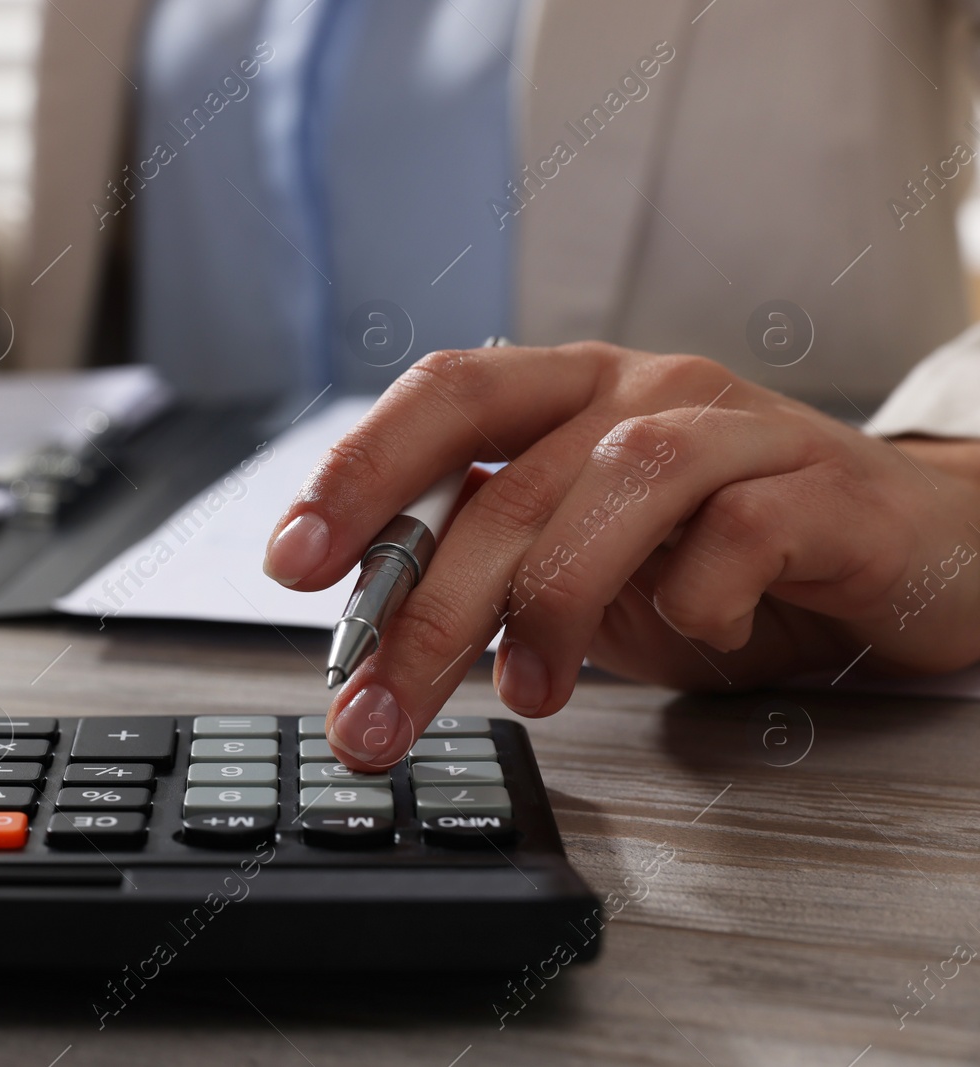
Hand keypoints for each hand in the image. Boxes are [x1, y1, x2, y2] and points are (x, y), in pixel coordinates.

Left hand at [262, 342, 979, 770]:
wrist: (908, 551)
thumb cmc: (728, 554)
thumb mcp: (588, 565)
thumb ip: (493, 572)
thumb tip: (368, 627)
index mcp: (568, 394)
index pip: (444, 399)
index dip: (359, 472)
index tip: (291, 561)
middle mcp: (644, 392)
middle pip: (511, 481)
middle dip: (428, 608)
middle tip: (377, 712)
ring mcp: (739, 431)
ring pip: (619, 485)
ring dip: (552, 605)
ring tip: (528, 696)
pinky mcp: (825, 488)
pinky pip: (743, 529)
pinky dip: (699, 596)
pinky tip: (693, 638)